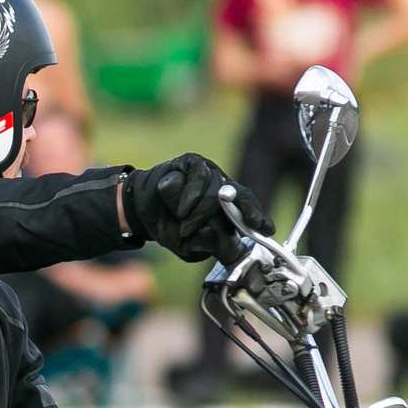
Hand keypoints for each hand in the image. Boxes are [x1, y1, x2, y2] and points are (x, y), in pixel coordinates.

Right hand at [126, 154, 269, 263]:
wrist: (141, 210)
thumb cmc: (170, 227)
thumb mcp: (188, 245)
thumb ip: (206, 244)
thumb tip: (214, 233)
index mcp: (227, 207)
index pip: (248, 208)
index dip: (257, 216)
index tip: (266, 228)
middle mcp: (221, 186)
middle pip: (238, 197)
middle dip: (234, 215)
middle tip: (218, 227)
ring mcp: (208, 172)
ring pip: (215, 190)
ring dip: (198, 213)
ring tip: (183, 225)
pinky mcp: (191, 162)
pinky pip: (199, 177)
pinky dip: (189, 196)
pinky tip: (180, 209)